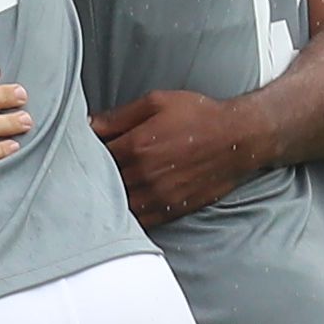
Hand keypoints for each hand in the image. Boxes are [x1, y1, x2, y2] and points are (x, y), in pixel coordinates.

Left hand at [94, 86, 270, 223]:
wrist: (239, 139)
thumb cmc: (199, 116)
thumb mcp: (157, 102)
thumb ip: (119, 116)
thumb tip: (88, 125)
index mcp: (136, 146)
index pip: (93, 155)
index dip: (86, 152)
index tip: (84, 149)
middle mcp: (144, 175)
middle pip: (101, 182)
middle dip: (93, 175)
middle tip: (89, 168)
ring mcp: (157, 196)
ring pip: (116, 205)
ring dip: (107, 197)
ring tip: (104, 187)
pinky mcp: (169, 210)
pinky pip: (137, 221)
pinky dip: (126, 215)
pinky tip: (123, 204)